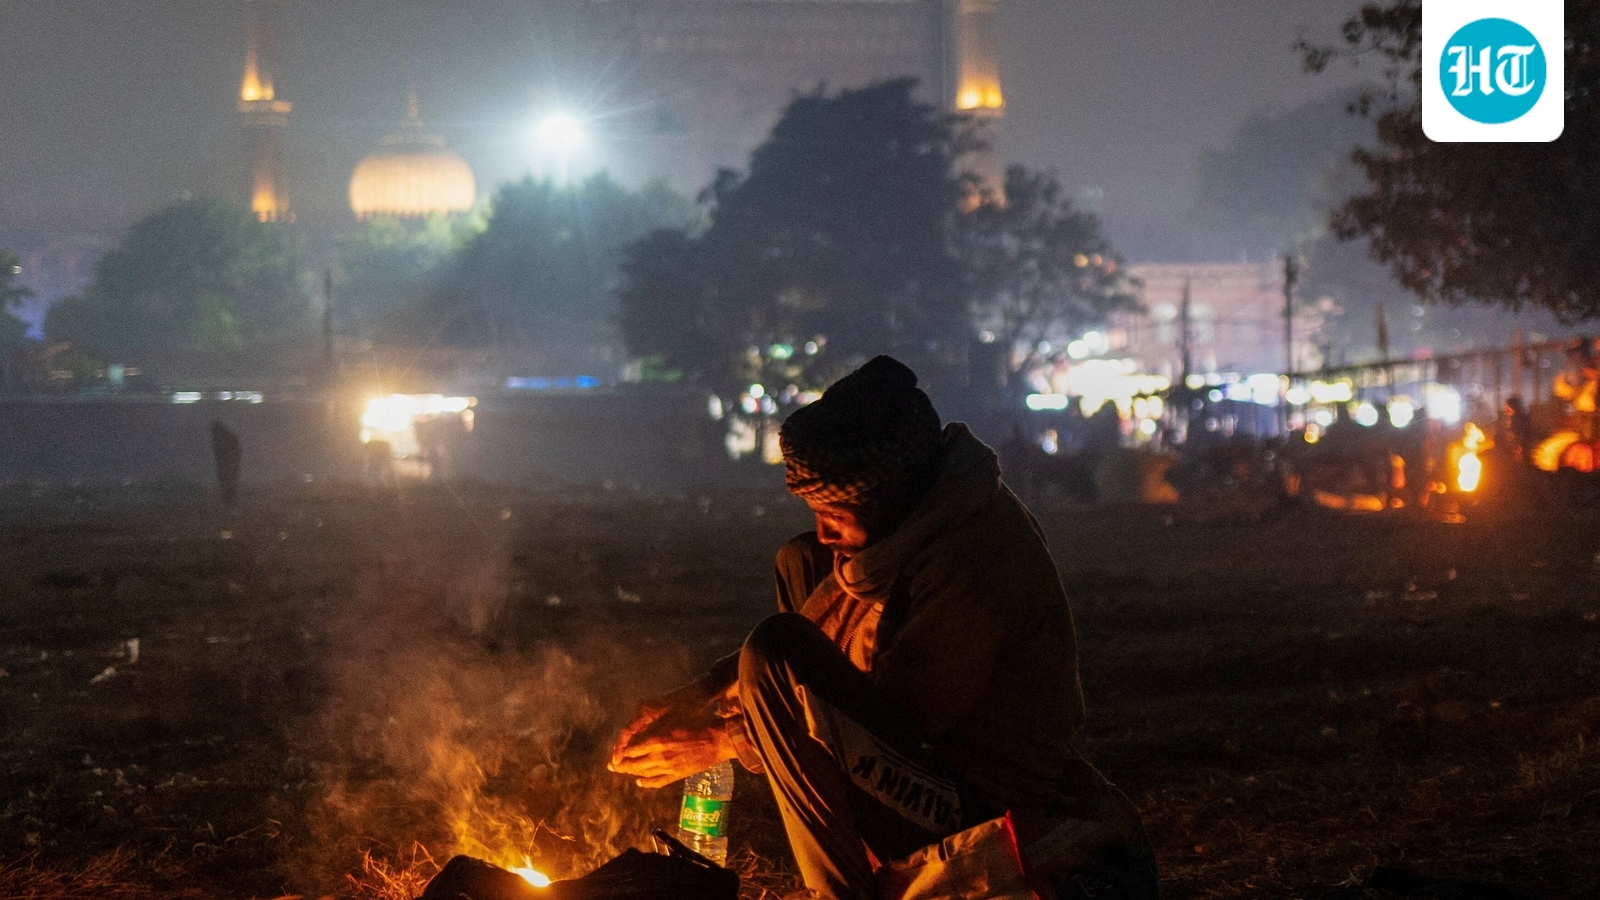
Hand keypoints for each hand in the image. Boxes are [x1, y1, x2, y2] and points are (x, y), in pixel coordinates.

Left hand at [608, 703, 734, 788]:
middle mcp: (659, 756)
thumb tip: (637, 736)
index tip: (615, 754)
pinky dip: (646, 783)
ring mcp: (667, 768)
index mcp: (657, 740)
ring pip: (643, 773)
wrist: (716, 740)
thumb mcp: (671, 721)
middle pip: (633, 764)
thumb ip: (654, 730)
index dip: (621, 753)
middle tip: (612, 767)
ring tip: (623, 772)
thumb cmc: (696, 724)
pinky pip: (656, 782)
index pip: (631, 750)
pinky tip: (639, 782)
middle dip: (621, 766)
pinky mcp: (676, 776)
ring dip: (631, 773)